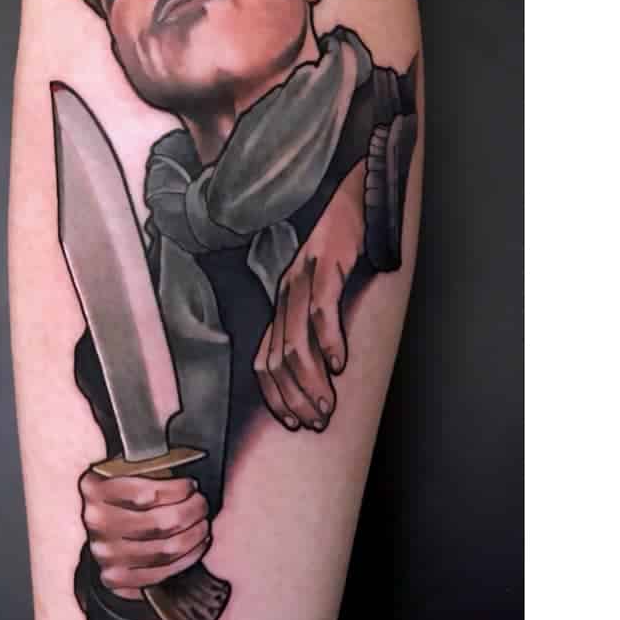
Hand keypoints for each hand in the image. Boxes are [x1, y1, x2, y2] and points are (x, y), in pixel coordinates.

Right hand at [79, 470, 210, 598]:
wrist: (86, 528)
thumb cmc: (114, 493)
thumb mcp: (119, 469)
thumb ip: (144, 468)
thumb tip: (185, 466)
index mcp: (96, 489)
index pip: (147, 493)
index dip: (178, 490)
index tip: (191, 485)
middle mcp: (97, 523)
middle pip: (161, 523)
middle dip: (192, 512)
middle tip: (202, 503)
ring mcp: (105, 554)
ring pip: (165, 549)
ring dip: (194, 535)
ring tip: (202, 523)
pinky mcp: (115, 578)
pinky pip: (160, 573)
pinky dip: (186, 559)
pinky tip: (196, 546)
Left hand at [254, 161, 364, 431]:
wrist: (355, 196)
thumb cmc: (343, 249)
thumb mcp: (321, 289)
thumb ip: (316, 324)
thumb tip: (327, 369)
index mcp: (281, 304)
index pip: (264, 361)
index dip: (276, 396)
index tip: (294, 423)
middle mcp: (284, 294)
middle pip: (277, 359)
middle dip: (294, 398)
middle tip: (317, 423)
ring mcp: (302, 280)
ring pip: (296, 342)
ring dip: (311, 380)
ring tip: (328, 406)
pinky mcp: (325, 265)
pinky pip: (320, 309)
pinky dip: (329, 341)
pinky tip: (341, 365)